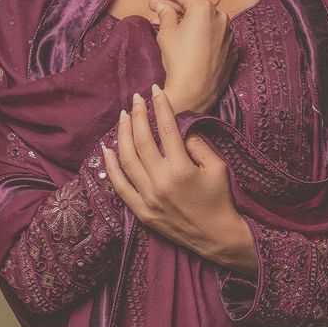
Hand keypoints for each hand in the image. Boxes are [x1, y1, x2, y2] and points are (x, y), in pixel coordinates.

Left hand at [102, 84, 256, 273]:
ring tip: (124, 117)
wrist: (217, 236)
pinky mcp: (141, 211)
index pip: (167, 129)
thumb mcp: (218, 167)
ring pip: (127, 160)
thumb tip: (179, 128)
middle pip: (142, 140)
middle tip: (136, 98)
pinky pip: (120, 185)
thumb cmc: (220, 199)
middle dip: (138, 115)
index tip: (155, 90)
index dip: (160, 106)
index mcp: (182, 169)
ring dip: (122, 135)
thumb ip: (198, 144)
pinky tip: (107, 149)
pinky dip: (111, 167)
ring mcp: (148, 198)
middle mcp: (161, 182)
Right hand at [148, 0, 238, 114]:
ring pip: (205, 22)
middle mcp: (221, 17)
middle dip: (175, 6)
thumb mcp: (166, 33)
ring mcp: (228, 35)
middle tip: (157, 6)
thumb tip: (161, 6)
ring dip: (187, 21)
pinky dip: (201, 35)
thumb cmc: (179, 61)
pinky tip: (187, 39)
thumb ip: (164, 13)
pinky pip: (214, 37)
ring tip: (168, 24)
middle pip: (195, 6)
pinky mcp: (231, 51)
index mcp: (204, 8)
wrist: (194, 93)